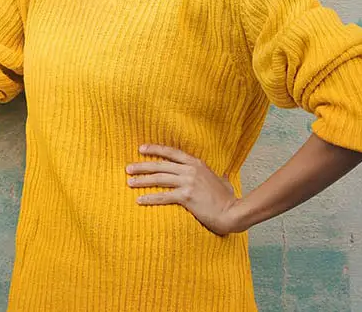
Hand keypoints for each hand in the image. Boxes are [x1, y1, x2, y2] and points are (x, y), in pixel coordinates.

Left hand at [127, 144, 245, 235]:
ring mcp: (188, 183)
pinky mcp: (186, 197)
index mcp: (197, 164)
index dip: (155, 149)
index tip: (141, 149)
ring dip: (142, 181)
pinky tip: (139, 200)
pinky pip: (163, 196)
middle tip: (128, 168)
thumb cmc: (228, 199)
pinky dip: (149, 198)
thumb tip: (222, 175)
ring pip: (159, 179)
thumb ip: (217, 176)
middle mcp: (190, 170)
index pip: (171, 152)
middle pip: (160, 165)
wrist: (233, 212)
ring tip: (129, 182)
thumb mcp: (222, 181)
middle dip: (142, 166)